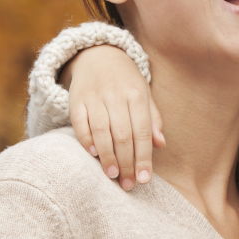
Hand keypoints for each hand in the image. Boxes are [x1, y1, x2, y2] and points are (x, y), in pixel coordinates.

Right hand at [67, 46, 165, 190]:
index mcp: (137, 94)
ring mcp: (95, 97)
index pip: (143, 131)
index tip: (144, 179)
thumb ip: (152, 119)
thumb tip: (161, 144)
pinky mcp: (76, 99)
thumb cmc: (126, 80)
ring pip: (102, 131)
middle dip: (127, 162)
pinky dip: (86, 140)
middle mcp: (116, 95)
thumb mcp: (144, 93)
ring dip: (107, 156)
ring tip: (113, 176)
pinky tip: (93, 155)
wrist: (98, 54)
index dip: (144, 157)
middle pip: (123, 134)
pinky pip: (80, 123)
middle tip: (128, 184)